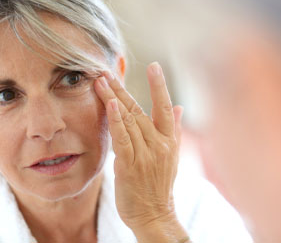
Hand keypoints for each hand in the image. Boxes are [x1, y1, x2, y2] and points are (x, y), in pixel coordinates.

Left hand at [94, 62, 187, 241]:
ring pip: (128, 120)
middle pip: (139, 110)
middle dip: (122, 89)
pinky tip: (110, 105)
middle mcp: (158, 144)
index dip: (160, 85)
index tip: (154, 65)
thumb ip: (173, 130)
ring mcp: (145, 154)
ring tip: (101, 81)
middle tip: (108, 71)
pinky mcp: (130, 165)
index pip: (164, 107)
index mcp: (169, 140)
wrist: (155, 215)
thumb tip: (179, 107)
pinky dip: (116, 121)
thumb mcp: (172, 156)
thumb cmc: (160, 186)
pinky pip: (123, 139)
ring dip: (113, 99)